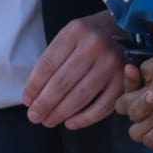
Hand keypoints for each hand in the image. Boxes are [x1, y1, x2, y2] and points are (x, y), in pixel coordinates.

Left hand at [23, 14, 139, 129]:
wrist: (125, 29)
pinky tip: (70, 123)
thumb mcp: (70, 37)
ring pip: (80, 96)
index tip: (27, 101)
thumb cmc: (89, 39)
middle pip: (62, 82)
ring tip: (48, 121)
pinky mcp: (124, 80)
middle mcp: (94, 45)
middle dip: (44, 104)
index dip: (34, 86)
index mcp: (75, 31)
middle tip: (34, 117)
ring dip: (61, 113)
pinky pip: (102, 106)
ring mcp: (111, 63)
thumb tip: (34, 95)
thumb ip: (54, 60)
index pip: (48, 64)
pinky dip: (85, 118)